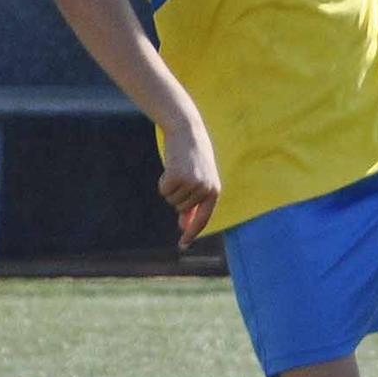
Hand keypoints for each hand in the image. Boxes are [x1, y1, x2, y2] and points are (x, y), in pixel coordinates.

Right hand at [157, 123, 220, 248]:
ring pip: (171, 200)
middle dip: (177, 195)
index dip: (192, 232)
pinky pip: (164, 190)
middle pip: (181, 208)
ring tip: (179, 169)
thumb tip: (185, 225)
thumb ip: (194, 203)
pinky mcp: (178, 177)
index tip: (182, 244)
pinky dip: (163, 181)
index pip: (203, 218)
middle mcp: (205, 189)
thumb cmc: (193, 158)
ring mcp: (192, 184)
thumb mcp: (198, 180)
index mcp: (214, 191)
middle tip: (182, 174)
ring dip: (170, 186)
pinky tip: (171, 167)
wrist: (188, 132)